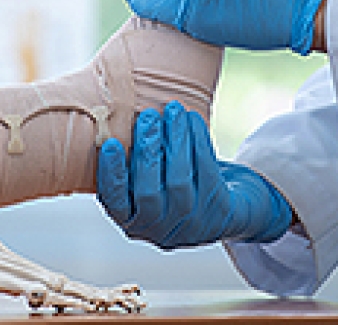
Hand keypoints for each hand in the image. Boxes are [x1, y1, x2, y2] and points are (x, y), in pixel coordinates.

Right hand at [97, 101, 291, 249]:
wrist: (227, 213)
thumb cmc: (175, 189)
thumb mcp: (147, 186)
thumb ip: (132, 165)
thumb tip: (113, 120)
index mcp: (134, 222)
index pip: (115, 202)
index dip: (111, 174)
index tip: (110, 143)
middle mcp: (160, 227)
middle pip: (148, 192)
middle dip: (147, 151)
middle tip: (147, 117)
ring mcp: (190, 221)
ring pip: (179, 180)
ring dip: (176, 140)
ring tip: (173, 110)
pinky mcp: (220, 209)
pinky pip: (206, 171)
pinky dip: (199, 141)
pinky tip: (193, 119)